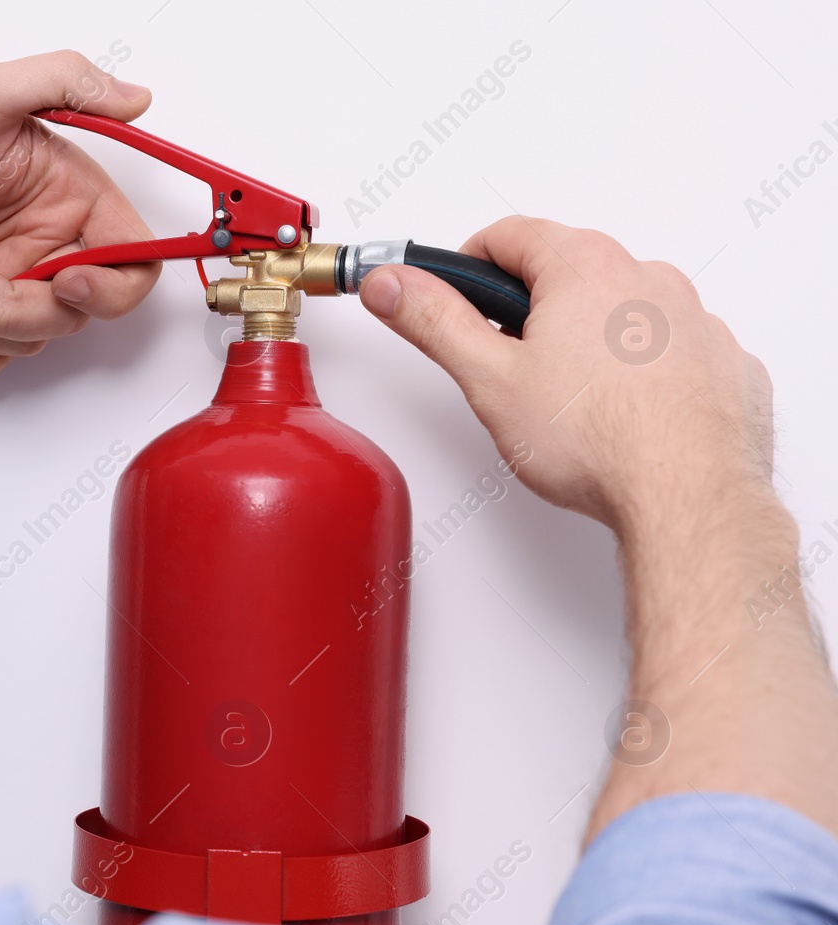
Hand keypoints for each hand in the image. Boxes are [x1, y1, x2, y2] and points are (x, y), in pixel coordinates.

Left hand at [0, 51, 160, 376]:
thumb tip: (136, 96)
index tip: (68, 279)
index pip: (131, 256)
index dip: (113, 283)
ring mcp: (2, 282)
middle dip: (19, 307)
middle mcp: (40, 240)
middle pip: (78, 314)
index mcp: (62, 192)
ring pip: (28, 342)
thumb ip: (67, 82)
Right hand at [357, 218, 775, 538]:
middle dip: (530, 308)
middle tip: (508, 365)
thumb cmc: (599, 441)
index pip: (508, 234)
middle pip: (568, 270)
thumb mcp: (489, 378)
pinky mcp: (723, 362)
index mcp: (584, 267)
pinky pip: (671, 348)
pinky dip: (643, 370)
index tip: (453, 296)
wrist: (687, 496)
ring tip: (570, 401)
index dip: (468, 266)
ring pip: (623, 309)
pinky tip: (624, 413)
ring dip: (590, 337)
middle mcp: (648, 278)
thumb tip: (394, 285)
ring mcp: (694, 318)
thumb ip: (434, 321)